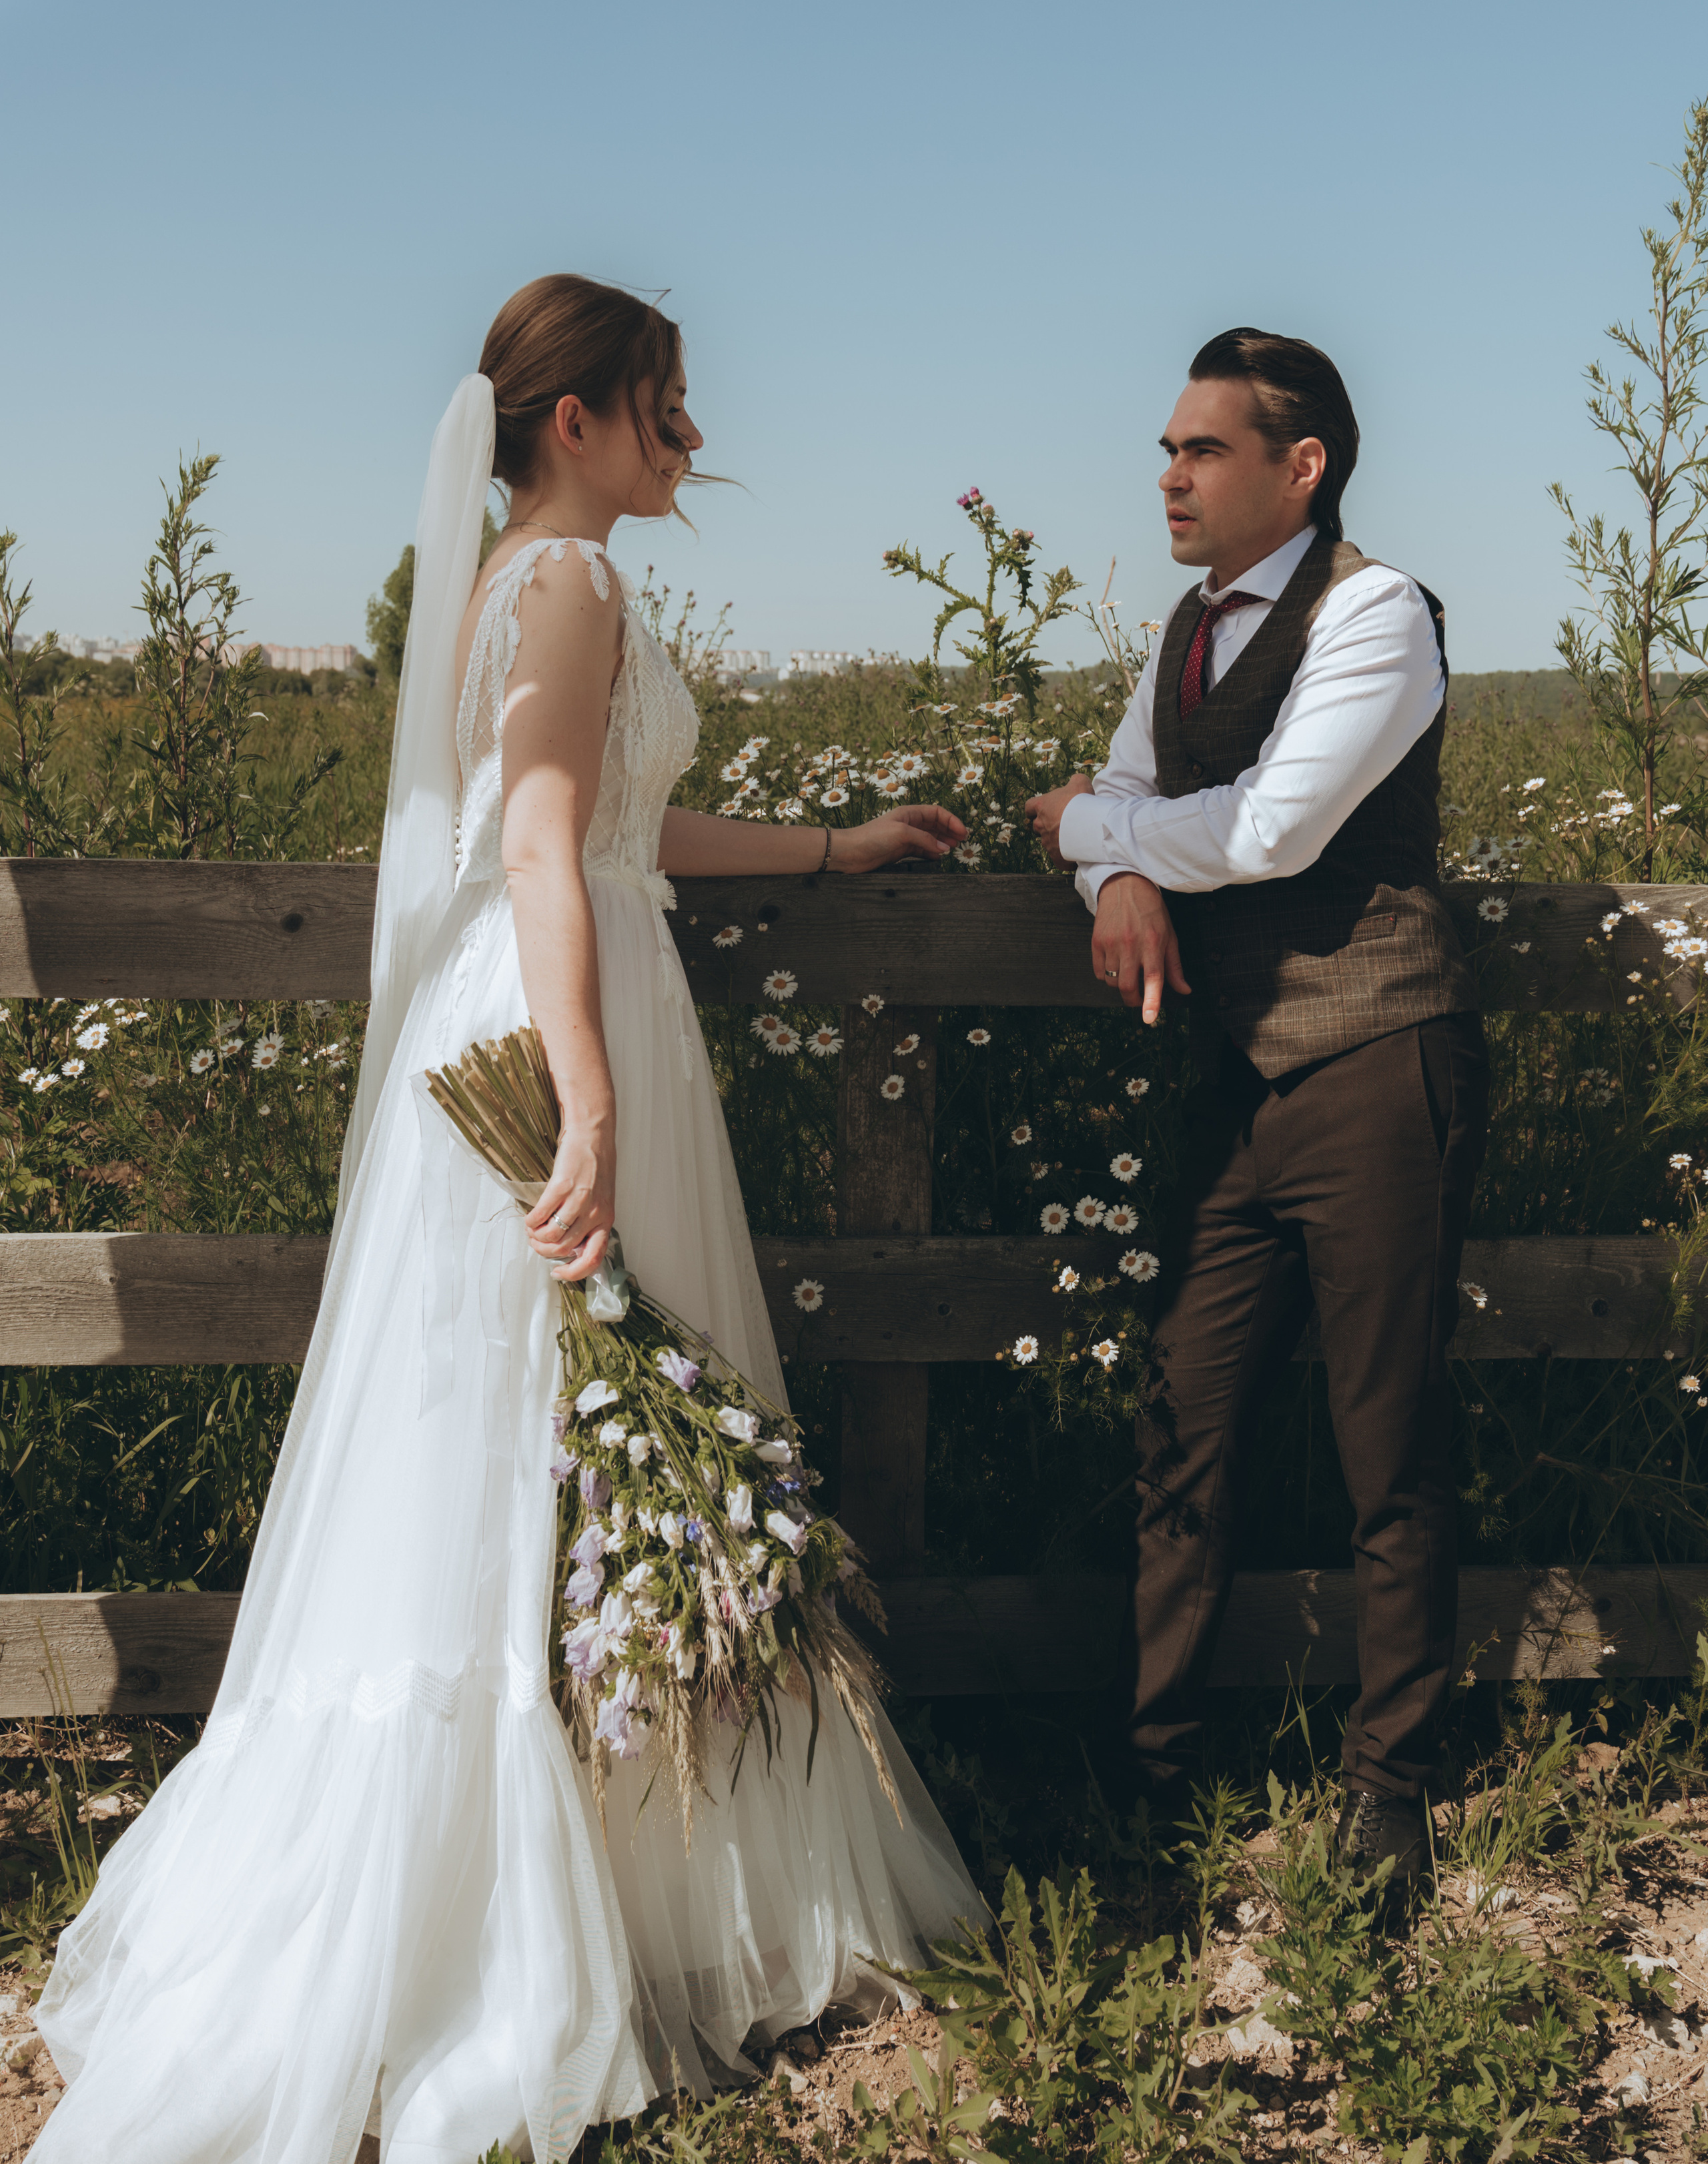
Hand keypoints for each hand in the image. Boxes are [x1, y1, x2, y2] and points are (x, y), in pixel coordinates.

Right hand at [524, 1100, 616, 1282]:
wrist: (593, 1134)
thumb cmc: (596, 1167)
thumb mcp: (601, 1199)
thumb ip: (590, 1223)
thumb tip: (569, 1248)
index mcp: (606, 1220)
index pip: (593, 1259)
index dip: (573, 1273)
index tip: (557, 1272)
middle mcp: (595, 1214)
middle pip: (564, 1250)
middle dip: (544, 1251)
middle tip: (536, 1243)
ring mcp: (580, 1200)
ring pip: (551, 1236)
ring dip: (535, 1237)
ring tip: (531, 1230)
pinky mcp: (562, 1186)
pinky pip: (541, 1215)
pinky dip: (531, 1221)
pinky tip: (530, 1218)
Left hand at [830, 803, 966, 872]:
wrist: (850, 852)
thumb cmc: (872, 837)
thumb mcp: (902, 834)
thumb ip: (926, 839)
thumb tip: (945, 848)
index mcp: (909, 813)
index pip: (936, 813)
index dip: (951, 821)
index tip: (963, 832)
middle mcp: (908, 823)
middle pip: (935, 825)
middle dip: (949, 831)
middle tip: (962, 841)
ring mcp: (905, 838)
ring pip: (930, 838)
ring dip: (942, 842)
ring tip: (953, 849)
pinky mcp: (900, 851)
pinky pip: (921, 850)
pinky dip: (931, 853)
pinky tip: (938, 857)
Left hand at [1025, 774, 1092, 867]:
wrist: (1087, 825)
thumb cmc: (1080, 802)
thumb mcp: (1079, 783)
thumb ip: (1075, 781)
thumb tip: (1077, 781)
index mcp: (1042, 806)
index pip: (1029, 807)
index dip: (1033, 809)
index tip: (1039, 810)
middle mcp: (1040, 824)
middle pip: (1038, 826)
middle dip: (1047, 826)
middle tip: (1063, 824)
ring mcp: (1047, 842)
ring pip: (1048, 842)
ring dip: (1057, 841)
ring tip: (1074, 840)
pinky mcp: (1056, 857)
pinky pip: (1058, 859)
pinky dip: (1066, 858)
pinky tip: (1077, 856)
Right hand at [1092, 872, 1190, 1024]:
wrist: (1125, 884)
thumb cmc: (1151, 911)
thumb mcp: (1169, 935)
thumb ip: (1175, 966)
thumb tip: (1184, 990)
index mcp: (1153, 943)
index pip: (1153, 977)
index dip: (1151, 1000)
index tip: (1149, 1018)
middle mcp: (1131, 944)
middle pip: (1126, 985)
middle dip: (1133, 1000)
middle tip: (1139, 1000)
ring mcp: (1111, 943)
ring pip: (1111, 981)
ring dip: (1120, 985)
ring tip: (1128, 973)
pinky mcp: (1096, 941)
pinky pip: (1099, 972)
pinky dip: (1106, 976)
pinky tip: (1115, 965)